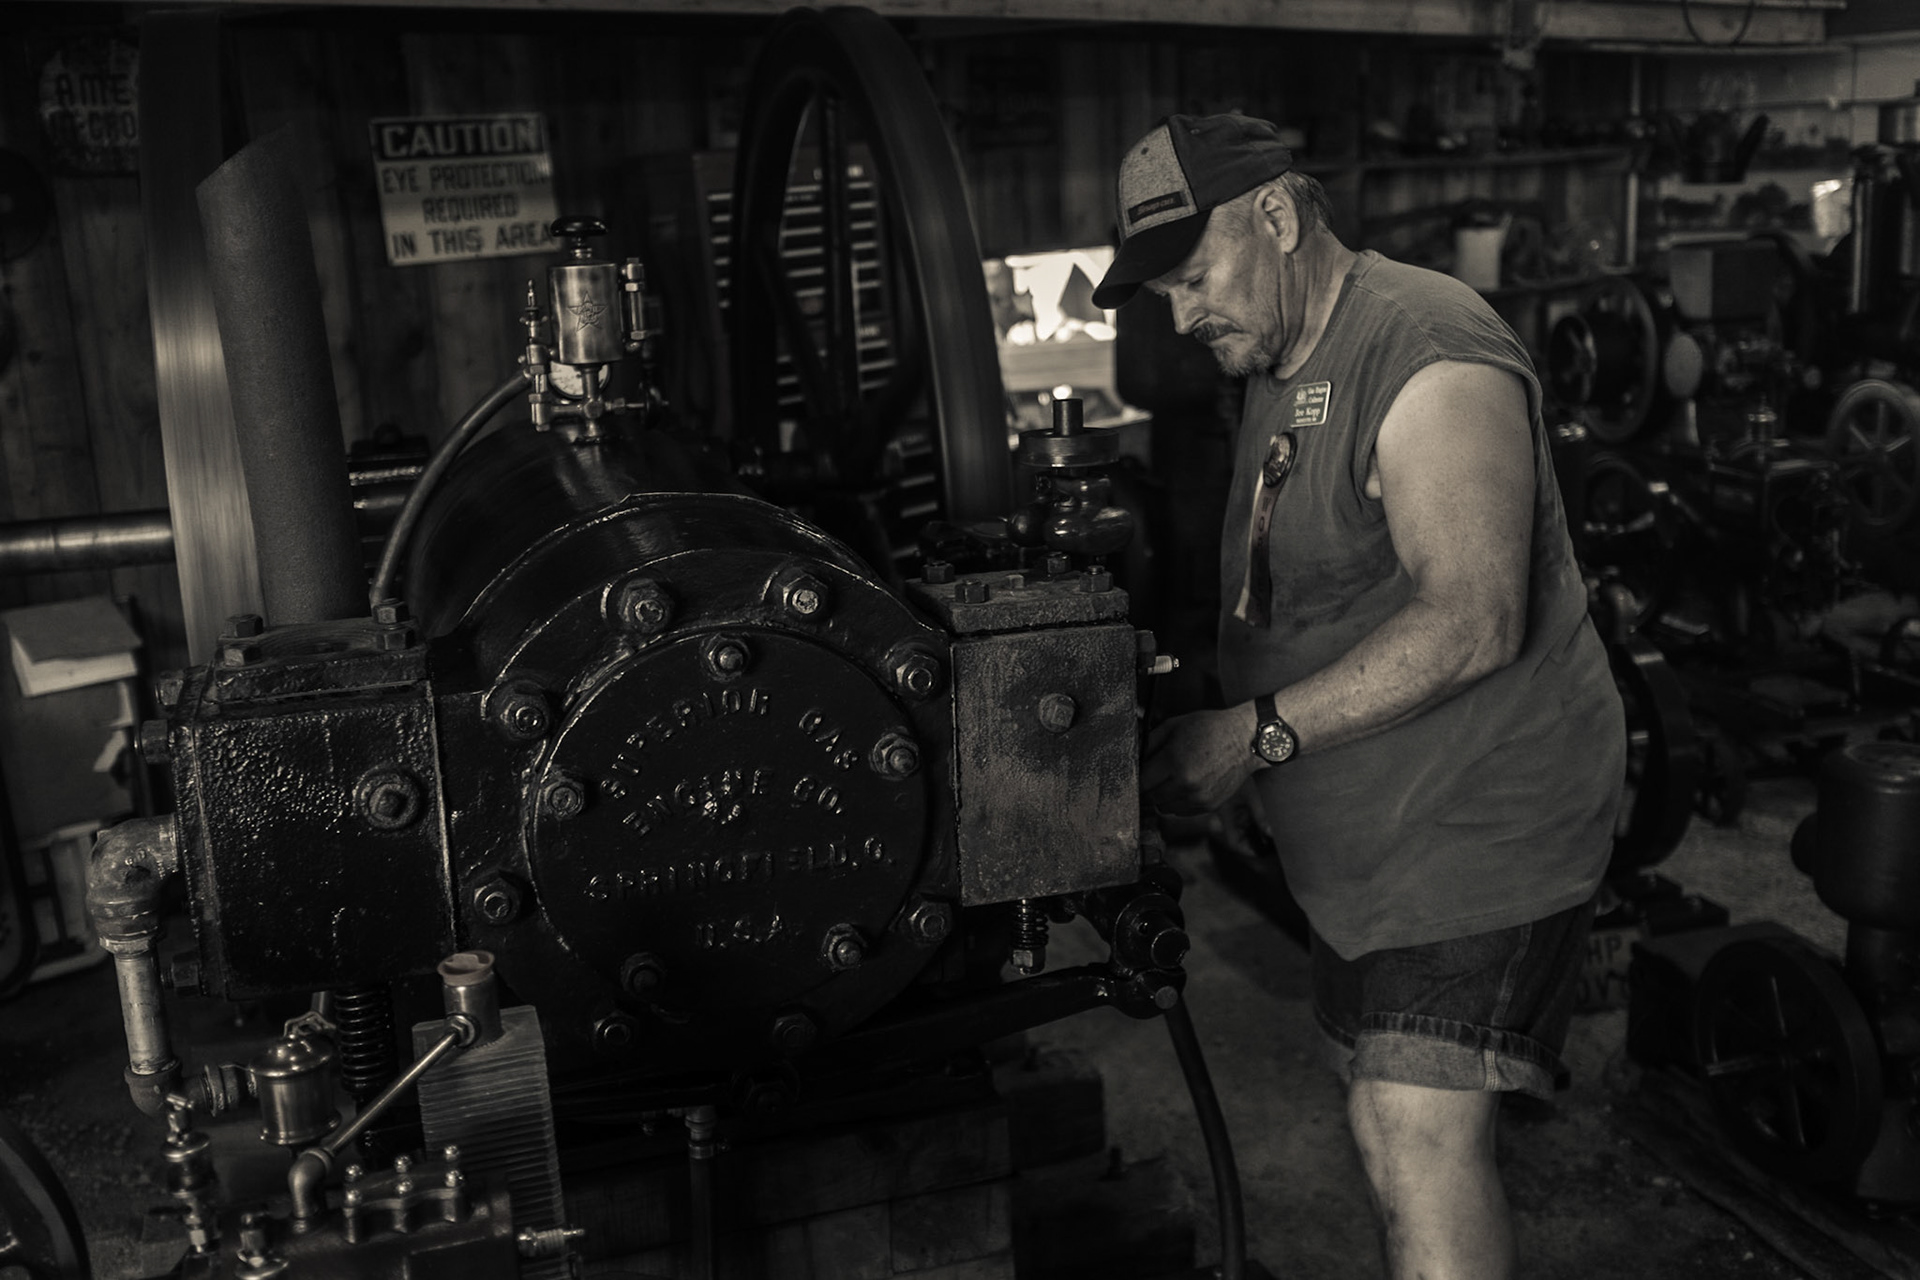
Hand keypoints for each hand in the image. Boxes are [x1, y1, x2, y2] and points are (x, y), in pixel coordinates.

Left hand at [1140, 705, 1258, 815]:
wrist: (1246, 740)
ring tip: (1172, 778)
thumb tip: (1136, 757)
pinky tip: (1185, 785)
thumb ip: (1151, 742)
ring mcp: (1199, 797)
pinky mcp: (1209, 805)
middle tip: (1155, 774)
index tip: (1141, 771)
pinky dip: (1178, 801)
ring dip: (1163, 796)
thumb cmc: (1211, 728)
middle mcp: (1186, 783)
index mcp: (1174, 762)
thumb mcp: (1175, 725)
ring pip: (1164, 807)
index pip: (1142, 782)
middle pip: (1151, 797)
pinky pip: (1181, 811)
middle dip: (1150, 786)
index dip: (1139, 776)